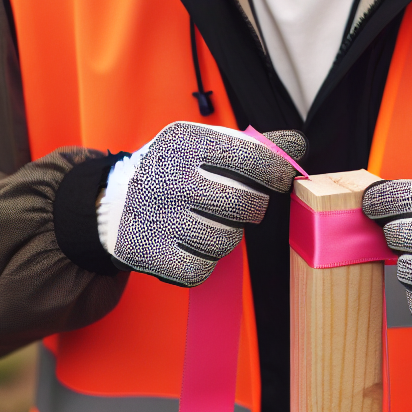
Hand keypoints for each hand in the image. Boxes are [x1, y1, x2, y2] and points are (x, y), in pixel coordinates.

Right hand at [98, 122, 304, 286]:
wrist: (113, 202)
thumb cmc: (178, 171)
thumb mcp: (207, 145)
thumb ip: (255, 146)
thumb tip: (298, 146)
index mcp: (186, 141)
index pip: (251, 157)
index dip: (276, 172)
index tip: (278, 180)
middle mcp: (168, 176)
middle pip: (243, 205)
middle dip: (253, 209)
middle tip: (244, 207)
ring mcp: (156, 216)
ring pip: (225, 242)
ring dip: (228, 238)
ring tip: (213, 225)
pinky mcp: (146, 252)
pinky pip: (200, 270)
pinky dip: (203, 264)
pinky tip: (192, 247)